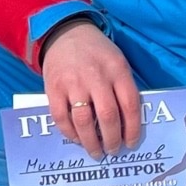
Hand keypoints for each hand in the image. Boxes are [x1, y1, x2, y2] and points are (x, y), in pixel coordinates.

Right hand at [41, 20, 142, 159]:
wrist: (66, 34)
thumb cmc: (98, 53)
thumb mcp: (118, 63)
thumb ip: (123, 88)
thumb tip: (128, 124)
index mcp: (118, 70)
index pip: (130, 105)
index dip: (132, 129)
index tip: (131, 144)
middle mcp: (97, 77)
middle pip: (108, 115)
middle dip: (112, 139)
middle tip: (113, 151)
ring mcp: (73, 83)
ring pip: (83, 120)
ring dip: (90, 141)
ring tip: (96, 152)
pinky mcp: (53, 88)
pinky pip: (61, 117)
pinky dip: (69, 133)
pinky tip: (77, 139)